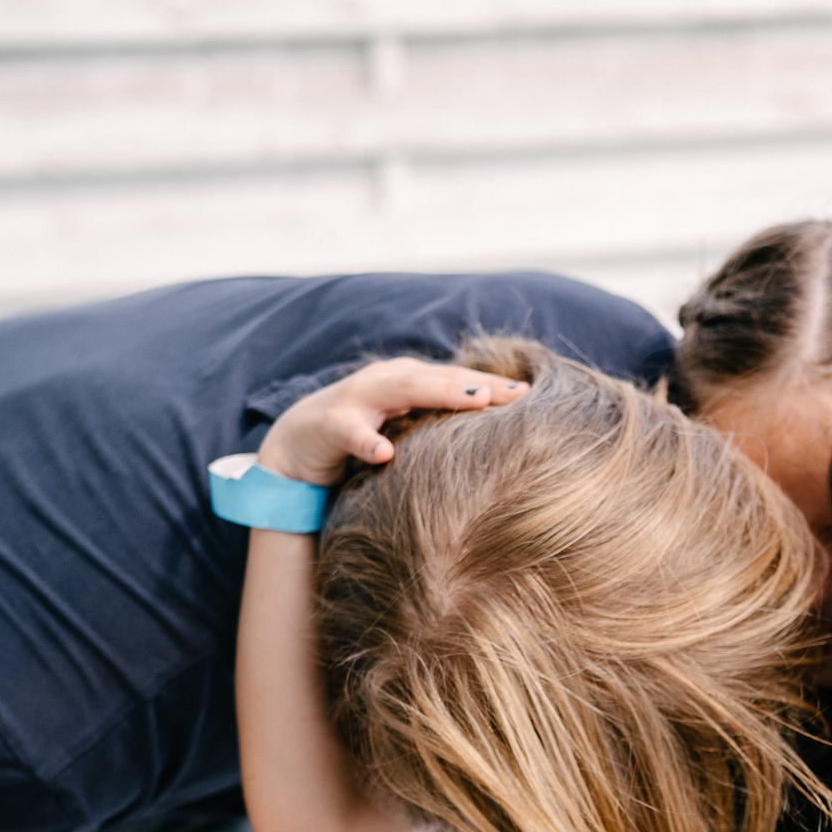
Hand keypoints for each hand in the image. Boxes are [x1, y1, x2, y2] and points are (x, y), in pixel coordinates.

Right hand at [256, 359, 529, 485]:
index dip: (495, 386)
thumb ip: (439, 426)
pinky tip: (384, 453)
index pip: (458, 380)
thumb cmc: (362, 438)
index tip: (534, 395)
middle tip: (517, 394)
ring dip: (439, 393)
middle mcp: (388, 382)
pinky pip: (351, 431)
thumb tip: (496, 440)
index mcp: (409, 382)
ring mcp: (358, 399)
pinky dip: (368, 441)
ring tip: (475, 400)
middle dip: (480, 383)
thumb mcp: (405, 429)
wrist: (297, 449)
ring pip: (402, 389)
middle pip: (440, 378)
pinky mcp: (330, 425)